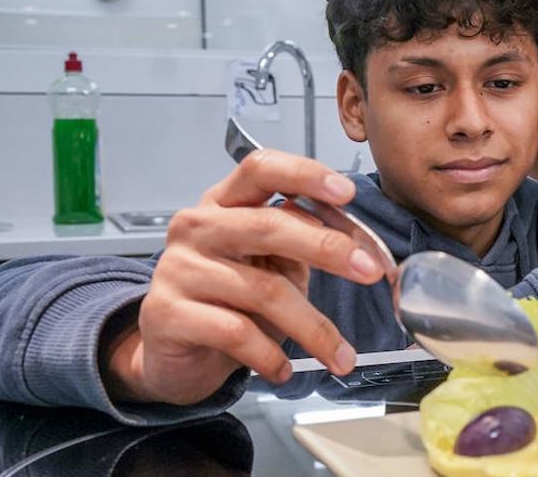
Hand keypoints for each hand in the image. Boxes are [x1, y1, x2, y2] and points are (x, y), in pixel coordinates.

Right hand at [102, 150, 387, 405]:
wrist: (173, 351)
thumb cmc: (230, 298)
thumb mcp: (272, 262)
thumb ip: (307, 243)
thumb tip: (365, 251)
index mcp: (225, 202)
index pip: (262, 169)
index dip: (305, 175)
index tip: (348, 193)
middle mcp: (198, 226)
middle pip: (269, 225)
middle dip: (328, 248)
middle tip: (370, 271)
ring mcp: (179, 268)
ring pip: (262, 290)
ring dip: (313, 327)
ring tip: (340, 355)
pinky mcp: (167, 314)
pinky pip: (235, 332)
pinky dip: (270, 354)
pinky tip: (283, 369)